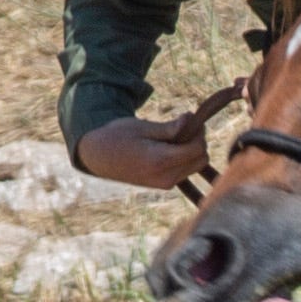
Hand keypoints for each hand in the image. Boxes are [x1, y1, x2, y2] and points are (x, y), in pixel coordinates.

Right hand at [75, 115, 214, 194]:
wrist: (99, 158)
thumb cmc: (118, 136)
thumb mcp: (143, 127)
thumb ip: (170, 128)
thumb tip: (190, 120)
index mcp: (160, 161)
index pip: (197, 148)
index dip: (198, 131)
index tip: (188, 117)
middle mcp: (166, 177)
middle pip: (201, 158)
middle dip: (197, 140)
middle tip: (181, 126)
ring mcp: (166, 184)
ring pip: (196, 165)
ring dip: (192, 150)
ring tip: (173, 137)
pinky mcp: (164, 185)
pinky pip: (186, 170)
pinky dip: (185, 158)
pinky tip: (169, 147)